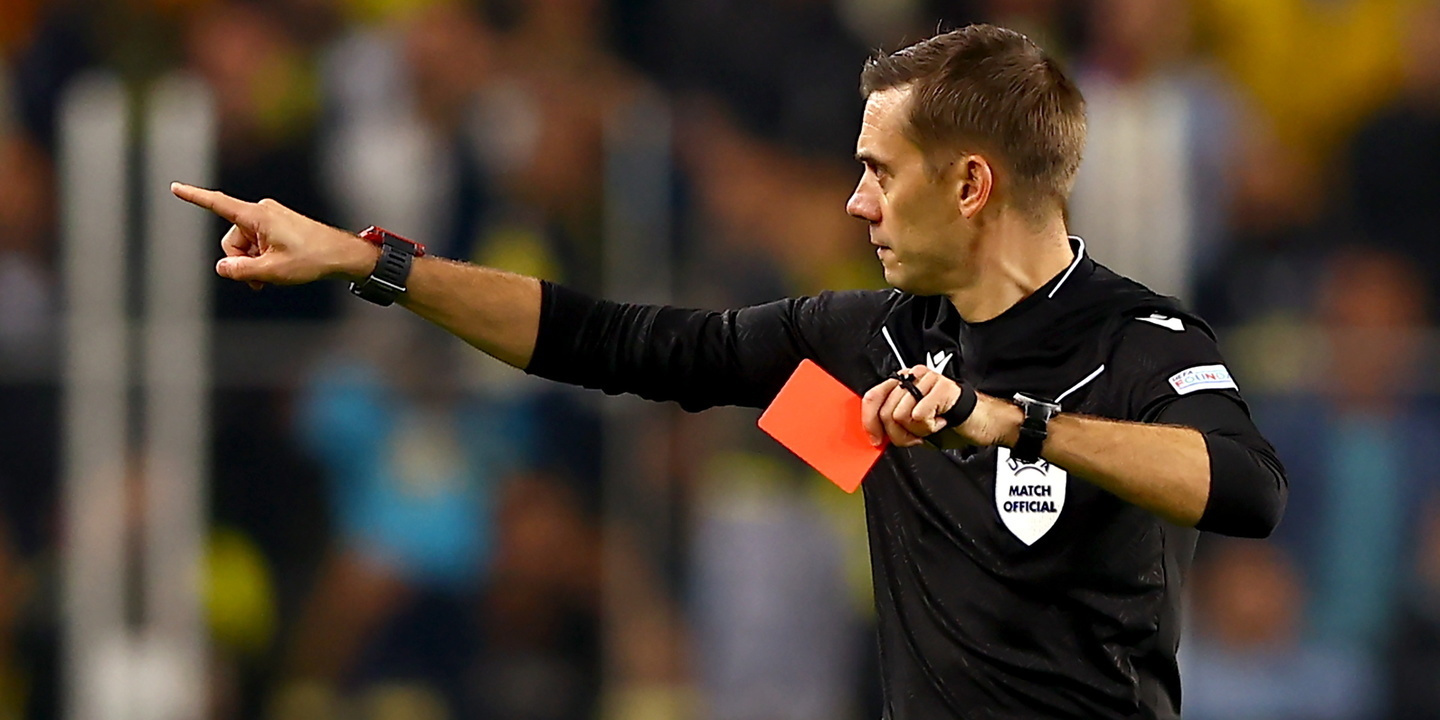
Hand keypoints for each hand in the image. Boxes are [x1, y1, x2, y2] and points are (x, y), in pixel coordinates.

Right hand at [170, 183, 379, 288]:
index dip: (195, 197)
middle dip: (241, 261)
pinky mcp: (277, 226)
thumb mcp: (272, 270)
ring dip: (253, 263)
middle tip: (259, 280)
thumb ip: (241, 270)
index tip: (175, 187)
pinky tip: (274, 272)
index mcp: (257, 216)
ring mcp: (270, 218)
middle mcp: (261, 212)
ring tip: (271, 277)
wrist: (340, 255)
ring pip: (245, 246)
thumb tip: (223, 267)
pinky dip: (261, 258)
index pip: (219, 204)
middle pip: (232, 240)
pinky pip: (257, 244)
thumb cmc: (311, 259)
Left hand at [861, 365, 1021, 448]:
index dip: (869, 421)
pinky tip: (943, 422)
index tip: (875, 439)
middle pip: (885, 411)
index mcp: (904, 382)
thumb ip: (894, 424)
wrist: (984, 423)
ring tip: (934, 425)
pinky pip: (919, 416)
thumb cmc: (952, 422)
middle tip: (918, 435)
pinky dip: (930, 428)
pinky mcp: (941, 387)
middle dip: (899, 434)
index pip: (873, 396)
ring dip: (917, 431)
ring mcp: (927, 379)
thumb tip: (874, 433)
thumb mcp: (915, 426)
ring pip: (900, 415)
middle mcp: (913, 376)